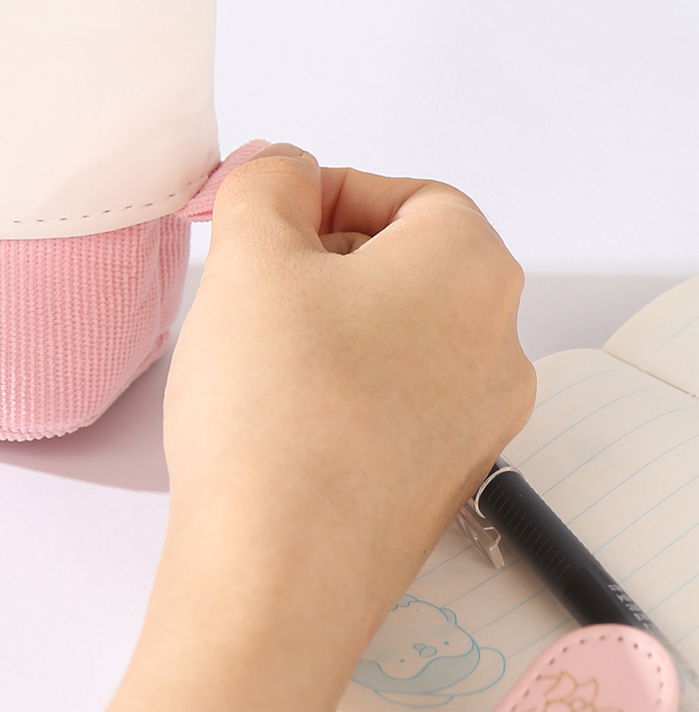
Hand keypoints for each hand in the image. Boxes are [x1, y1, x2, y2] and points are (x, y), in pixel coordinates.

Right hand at [111, 145, 534, 711]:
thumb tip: (284, 170)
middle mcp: (496, 346)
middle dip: (319, 255)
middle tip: (248, 276)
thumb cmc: (275, 409)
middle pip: (406, 261)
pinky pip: (388, 401)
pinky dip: (333, 386)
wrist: (276, 572)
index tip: (263, 216)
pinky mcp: (437, 483)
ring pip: (395, 332)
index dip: (325, 191)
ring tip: (251, 348)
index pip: (409, 193)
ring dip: (322, 321)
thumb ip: (268, 180)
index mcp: (472, 269)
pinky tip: (271, 410)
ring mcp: (474, 424)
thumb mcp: (252, 248)